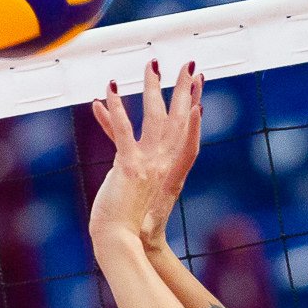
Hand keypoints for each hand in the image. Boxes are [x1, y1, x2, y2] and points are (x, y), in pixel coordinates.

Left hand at [88, 59, 202, 253]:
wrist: (124, 243)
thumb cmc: (127, 219)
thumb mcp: (133, 185)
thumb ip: (131, 162)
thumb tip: (125, 153)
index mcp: (169, 169)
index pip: (187, 133)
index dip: (194, 108)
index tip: (199, 87)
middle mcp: (164, 164)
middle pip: (178, 119)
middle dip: (184, 89)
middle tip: (188, 64)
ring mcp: (148, 165)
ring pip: (154, 117)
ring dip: (153, 87)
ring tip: (152, 64)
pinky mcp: (129, 168)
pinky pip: (122, 132)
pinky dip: (116, 111)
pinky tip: (108, 92)